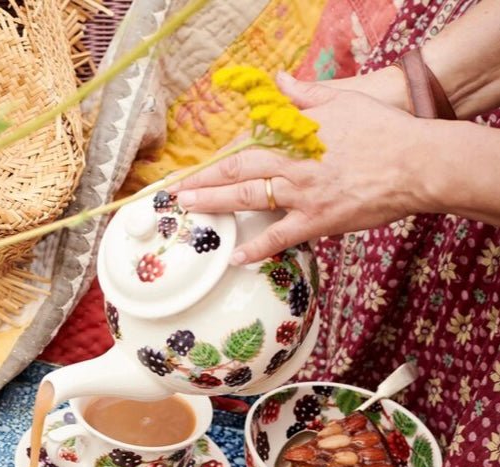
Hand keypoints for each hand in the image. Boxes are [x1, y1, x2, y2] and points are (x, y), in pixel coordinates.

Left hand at [172, 72, 432, 263]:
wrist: (417, 162)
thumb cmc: (384, 130)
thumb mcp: (344, 101)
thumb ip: (305, 95)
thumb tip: (279, 82)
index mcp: (297, 135)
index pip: (248, 144)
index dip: (219, 156)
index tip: (196, 166)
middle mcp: (293, 163)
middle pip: (238, 169)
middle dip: (203, 180)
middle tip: (175, 191)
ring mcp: (303, 193)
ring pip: (248, 197)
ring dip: (215, 204)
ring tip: (188, 210)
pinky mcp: (317, 219)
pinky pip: (279, 237)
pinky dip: (256, 249)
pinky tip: (234, 258)